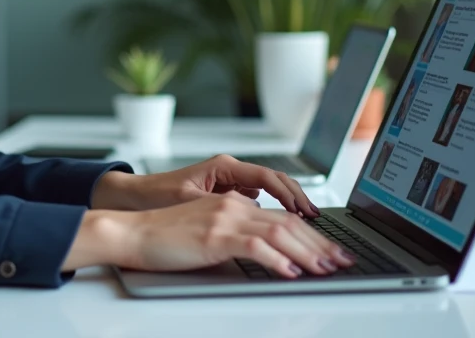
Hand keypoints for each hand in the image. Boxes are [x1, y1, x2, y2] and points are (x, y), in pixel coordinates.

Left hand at [92, 155, 319, 215]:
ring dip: (289, 205)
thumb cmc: (156, 196)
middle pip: (275, 181)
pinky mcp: (227, 194)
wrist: (134, 198)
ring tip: (308, 226)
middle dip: (298, 199)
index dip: (290, 194)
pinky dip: (274, 210)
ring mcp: (230, 181)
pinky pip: (258, 198)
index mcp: (224, 166)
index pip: (268, 176)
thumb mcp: (190, 201)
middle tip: (316, 220)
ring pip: (269, 190)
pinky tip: (285, 226)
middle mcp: (230, 170)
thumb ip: (222, 205)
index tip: (305, 211)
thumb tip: (254, 211)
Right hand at [116, 192, 351, 277]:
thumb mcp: (206, 229)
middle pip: (289, 222)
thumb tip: (263, 250)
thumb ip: (234, 232)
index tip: (331, 252)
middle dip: (321, 244)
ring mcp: (225, 218)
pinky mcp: (215, 235)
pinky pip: (256, 246)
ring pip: (279, 232)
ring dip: (308, 253)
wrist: (132, 232)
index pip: (283, 217)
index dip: (312, 235)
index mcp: (233, 202)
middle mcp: (234, 205)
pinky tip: (291, 272)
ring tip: (326, 269)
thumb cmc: (163, 236)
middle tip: (342, 262)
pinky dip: (278, 260)